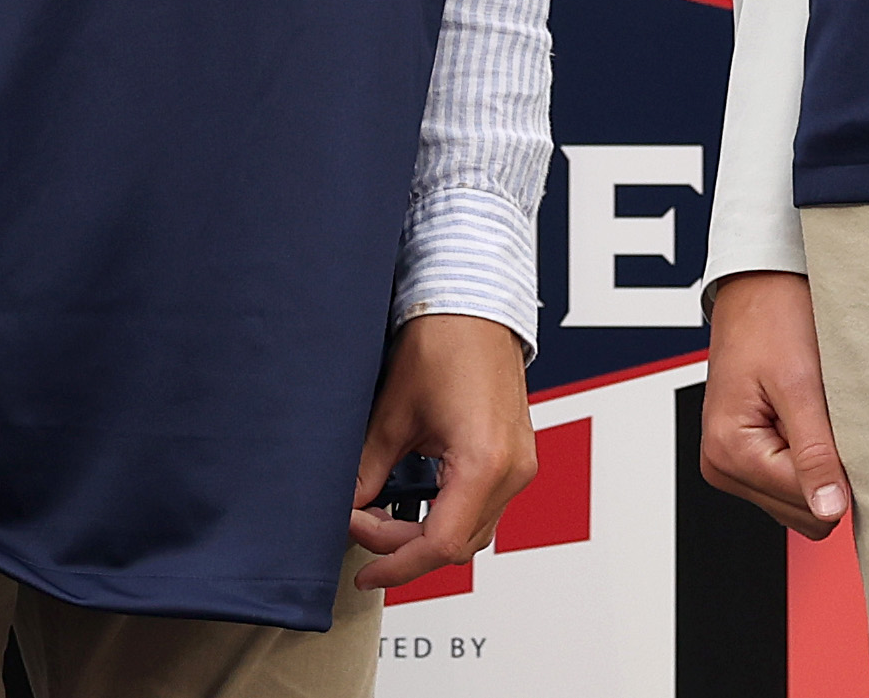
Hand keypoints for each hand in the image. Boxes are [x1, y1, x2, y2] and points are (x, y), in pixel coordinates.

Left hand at [348, 314, 536, 590]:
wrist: (475, 303)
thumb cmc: (444, 340)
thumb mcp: (392, 413)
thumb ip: (369, 469)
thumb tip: (348, 505)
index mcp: (485, 464)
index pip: (440, 544)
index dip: (396, 563)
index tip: (364, 566)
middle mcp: (513, 472)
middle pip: (458, 546)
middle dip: (404, 548)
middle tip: (360, 528)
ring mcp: (520, 466)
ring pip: (473, 532)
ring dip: (427, 535)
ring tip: (381, 520)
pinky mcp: (516, 457)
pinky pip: (484, 508)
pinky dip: (447, 515)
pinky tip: (414, 503)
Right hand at [698, 271, 849, 536]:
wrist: (759, 285)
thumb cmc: (773, 320)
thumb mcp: (801, 386)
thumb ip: (815, 454)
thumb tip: (829, 511)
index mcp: (728, 452)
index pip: (808, 506)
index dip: (841, 474)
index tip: (849, 433)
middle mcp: (721, 466)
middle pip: (804, 514)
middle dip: (830, 473)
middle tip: (831, 420)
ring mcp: (730, 464)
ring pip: (801, 504)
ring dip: (821, 466)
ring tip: (817, 416)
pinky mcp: (744, 456)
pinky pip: (791, 483)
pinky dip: (811, 459)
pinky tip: (809, 421)